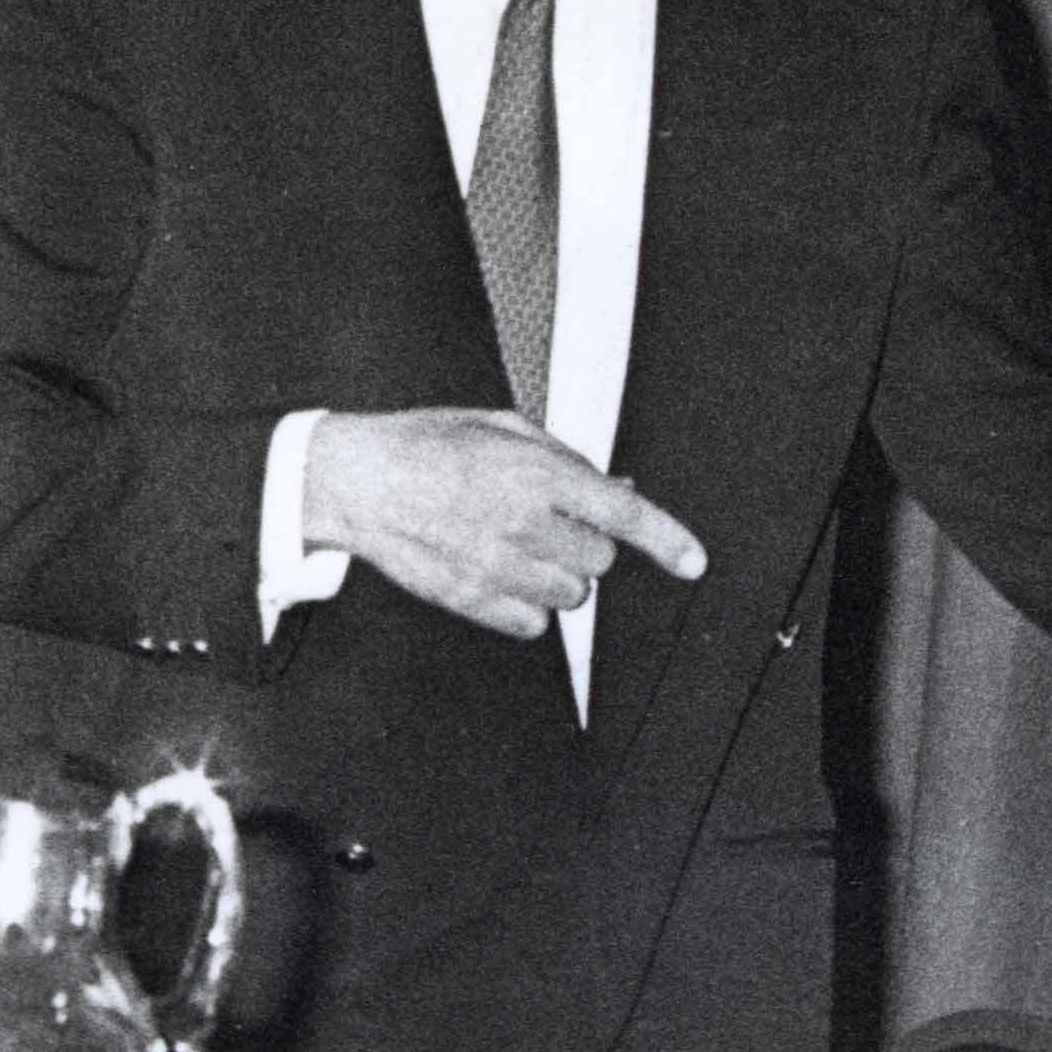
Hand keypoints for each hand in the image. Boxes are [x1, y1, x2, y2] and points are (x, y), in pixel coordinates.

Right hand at [301, 406, 707, 639]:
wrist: (357, 481)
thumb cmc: (426, 445)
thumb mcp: (502, 427)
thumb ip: (567, 460)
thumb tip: (618, 489)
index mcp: (536, 472)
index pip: (623, 514)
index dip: (668, 541)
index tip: (694, 563)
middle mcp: (524, 523)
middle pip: (601, 559)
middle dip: (584, 541)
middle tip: (543, 520)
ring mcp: (499, 567)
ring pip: (573, 594)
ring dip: (557, 574)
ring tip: (514, 544)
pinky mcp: (474, 601)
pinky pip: (535, 623)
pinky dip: (526, 605)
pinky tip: (497, 572)